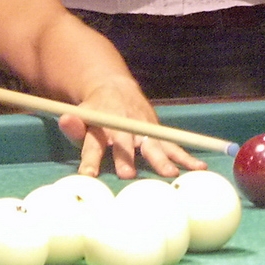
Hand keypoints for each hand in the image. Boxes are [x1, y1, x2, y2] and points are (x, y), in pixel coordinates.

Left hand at [56, 82, 207, 179]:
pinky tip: (199, 168)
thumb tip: (65, 120)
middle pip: (124, 142)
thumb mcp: (80, 117)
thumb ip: (73, 125)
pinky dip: (186, 156)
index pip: (93, 143)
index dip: (90, 159)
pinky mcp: (157, 131)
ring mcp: (142, 128)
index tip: (88, 175)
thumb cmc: (95, 114)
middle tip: (128, 175)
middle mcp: (123, 126)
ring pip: (153, 144)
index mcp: (101, 125)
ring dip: (162, 159)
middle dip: (126, 157)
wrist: (114, 88)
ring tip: (171, 174)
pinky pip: (173, 145)